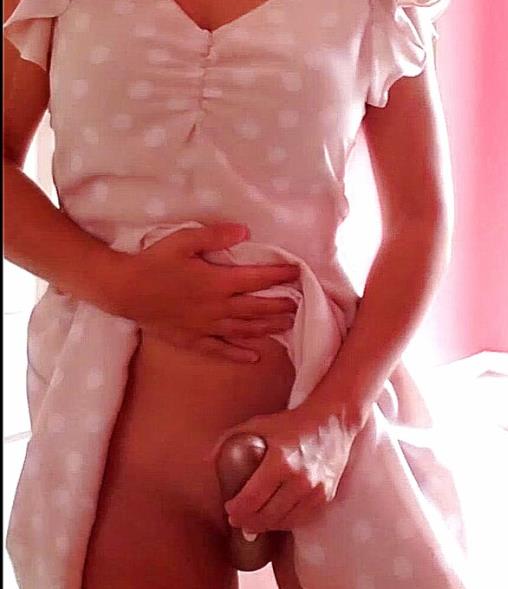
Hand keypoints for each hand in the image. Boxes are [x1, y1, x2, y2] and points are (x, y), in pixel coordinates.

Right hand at [110, 222, 299, 363]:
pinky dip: (238, 354)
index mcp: (218, 281)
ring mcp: (206, 326)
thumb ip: (215, 236)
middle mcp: (218, 307)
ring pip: (245, 330)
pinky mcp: (192, 339)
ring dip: (268, 328)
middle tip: (301, 303)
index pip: (258, 278)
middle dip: (282, 305)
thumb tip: (245, 231)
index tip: (298, 271)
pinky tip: (254, 357)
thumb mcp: (184, 240)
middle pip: (258, 308)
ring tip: (288, 326)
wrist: (124, 290)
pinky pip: (220, 350)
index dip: (280, 274)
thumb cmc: (154, 261)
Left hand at [207, 403, 358, 533]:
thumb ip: (231, 439)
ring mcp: (315, 492)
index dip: (236, 510)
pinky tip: (274, 518)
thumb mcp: (259, 424)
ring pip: (282, 522)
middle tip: (237, 520)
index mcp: (280, 462)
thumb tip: (208, 459)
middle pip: (265, 515)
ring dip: (264, 526)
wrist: (333, 423)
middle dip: (246, 522)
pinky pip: (300, 520)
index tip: (229, 509)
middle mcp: (299, 480)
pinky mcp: (325, 497)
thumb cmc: (292, 423)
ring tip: (253, 522)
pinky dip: (284, 523)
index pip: (251, 499)